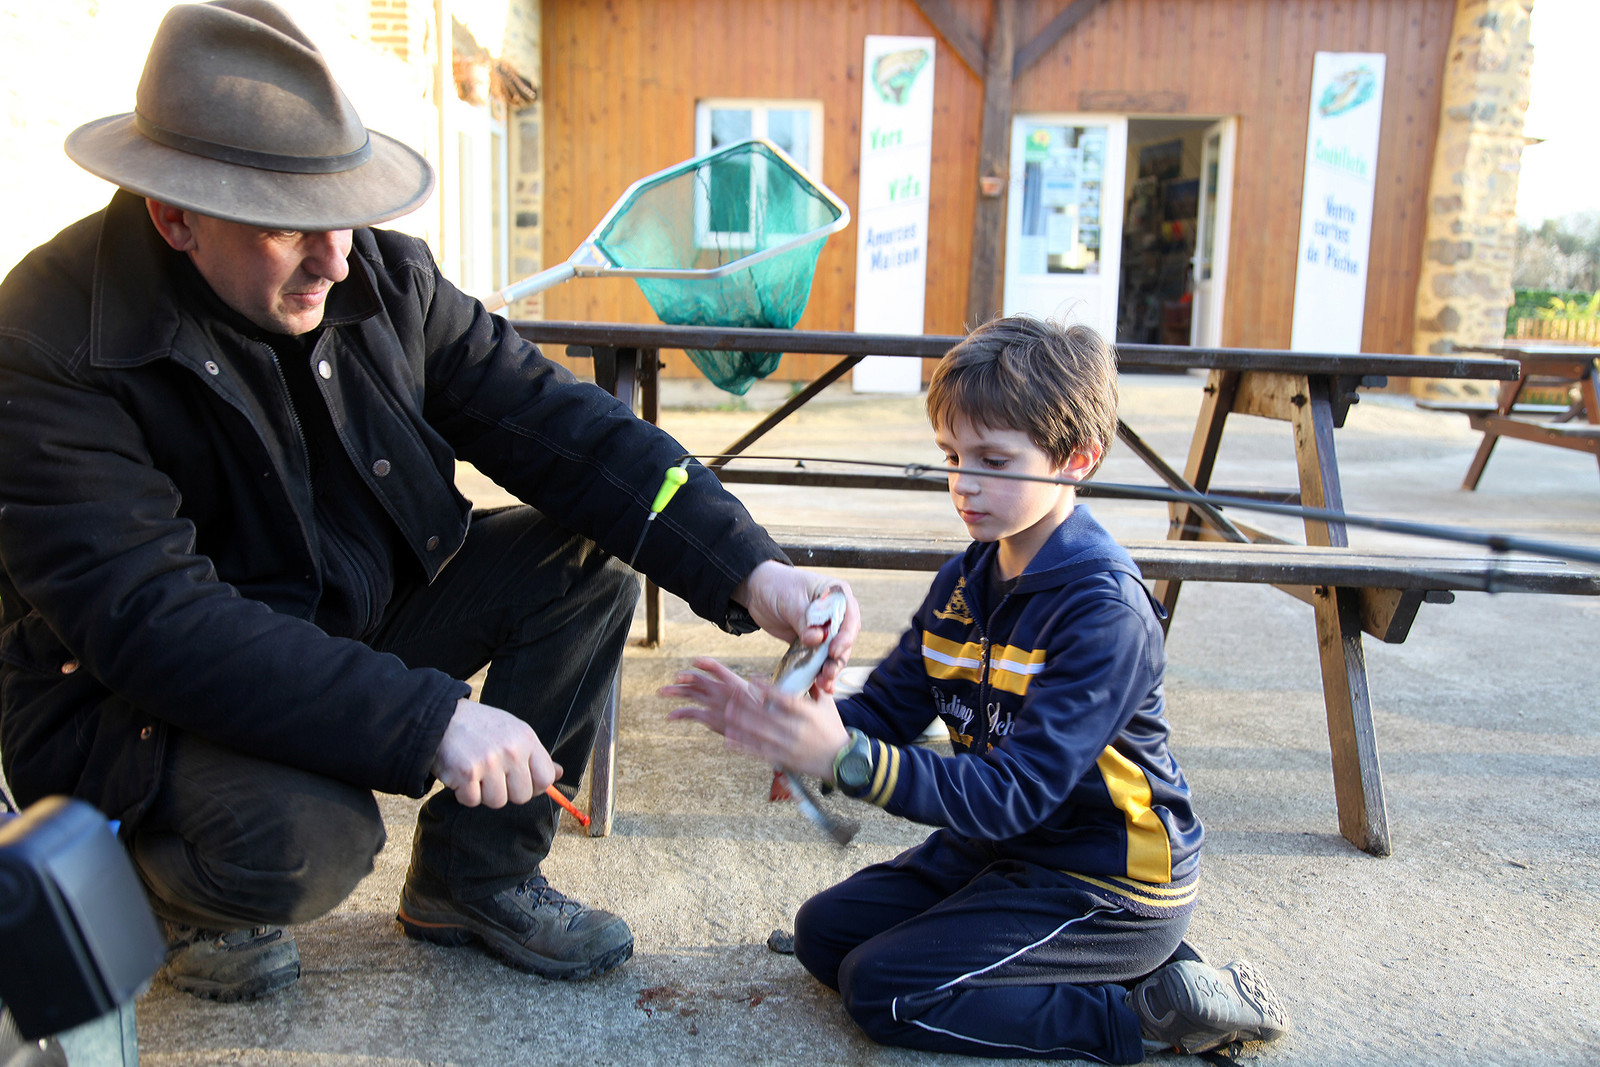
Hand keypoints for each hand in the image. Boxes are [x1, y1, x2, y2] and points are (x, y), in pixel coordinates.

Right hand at [431, 698, 561, 807]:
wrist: (440, 718)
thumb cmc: (480, 727)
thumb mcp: (513, 732)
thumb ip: (535, 755)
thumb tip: (559, 773)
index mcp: (526, 739)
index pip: (545, 779)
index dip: (534, 786)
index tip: (520, 781)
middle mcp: (511, 751)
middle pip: (522, 796)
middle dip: (507, 791)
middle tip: (492, 774)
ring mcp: (489, 763)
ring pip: (497, 802)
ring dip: (484, 793)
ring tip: (476, 772)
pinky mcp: (466, 774)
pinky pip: (472, 801)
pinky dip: (464, 794)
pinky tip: (461, 775)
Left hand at [662, 657, 848, 778]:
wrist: (842, 761)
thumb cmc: (833, 729)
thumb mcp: (827, 705)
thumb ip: (817, 687)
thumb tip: (810, 668)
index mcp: (806, 713)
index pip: (783, 698)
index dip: (766, 689)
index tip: (751, 679)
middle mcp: (795, 728)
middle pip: (765, 714)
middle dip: (745, 704)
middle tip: (728, 693)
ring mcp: (787, 745)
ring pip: (758, 733)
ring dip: (739, 723)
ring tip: (724, 713)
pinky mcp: (783, 758)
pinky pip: (759, 752)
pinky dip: (743, 746)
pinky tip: (729, 739)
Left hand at [732, 561, 859, 692]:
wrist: (756, 591)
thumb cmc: (776, 586)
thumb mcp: (790, 599)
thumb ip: (805, 620)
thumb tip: (816, 640)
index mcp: (836, 595)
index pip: (849, 618)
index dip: (845, 637)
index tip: (834, 651)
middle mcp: (835, 613)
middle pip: (844, 640)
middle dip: (838, 659)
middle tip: (828, 673)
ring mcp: (824, 629)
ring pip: (834, 653)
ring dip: (829, 669)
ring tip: (823, 684)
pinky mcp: (812, 642)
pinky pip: (819, 659)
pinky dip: (818, 672)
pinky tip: (817, 685)